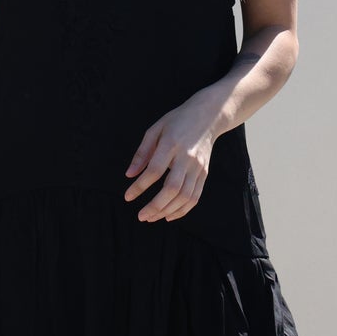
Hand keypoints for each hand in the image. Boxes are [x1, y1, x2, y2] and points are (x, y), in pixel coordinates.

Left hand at [123, 93, 218, 221]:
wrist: (208, 117)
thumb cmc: (177, 121)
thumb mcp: (155, 130)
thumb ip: (142, 153)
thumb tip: (129, 175)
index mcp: (171, 144)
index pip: (155, 170)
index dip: (140, 186)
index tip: (128, 197)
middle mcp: (187, 158)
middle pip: (172, 188)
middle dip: (155, 206)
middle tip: (141, 216)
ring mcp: (198, 167)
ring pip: (185, 196)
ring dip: (167, 211)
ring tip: (152, 218)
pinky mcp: (205, 174)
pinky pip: (195, 197)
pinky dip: (182, 210)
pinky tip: (169, 216)